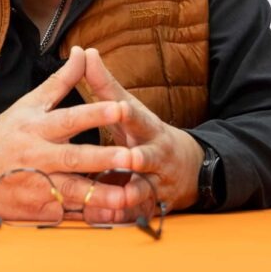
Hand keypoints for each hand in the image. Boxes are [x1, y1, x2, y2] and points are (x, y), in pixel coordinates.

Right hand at [0, 46, 140, 216]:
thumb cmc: (7, 133)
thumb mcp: (30, 104)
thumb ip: (61, 82)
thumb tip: (82, 52)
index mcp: (37, 128)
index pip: (69, 118)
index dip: (95, 114)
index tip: (120, 107)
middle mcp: (37, 156)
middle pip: (72, 158)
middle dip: (102, 158)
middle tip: (131, 156)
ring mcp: (36, 185)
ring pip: (70, 191)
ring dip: (98, 196)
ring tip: (124, 198)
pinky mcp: (36, 208)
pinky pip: (65, 213)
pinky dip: (86, 216)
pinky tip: (109, 218)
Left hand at [84, 48, 203, 211]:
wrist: (186, 165)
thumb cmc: (145, 131)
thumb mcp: (128, 106)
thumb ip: (104, 84)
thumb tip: (84, 51)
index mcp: (146, 127)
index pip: (136, 116)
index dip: (128, 113)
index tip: (120, 108)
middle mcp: (155, 153)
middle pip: (148, 155)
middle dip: (140, 159)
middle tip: (131, 159)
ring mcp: (158, 179)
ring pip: (145, 188)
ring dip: (133, 193)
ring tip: (121, 198)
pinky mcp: (154, 204)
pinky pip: (139, 212)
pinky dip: (125, 216)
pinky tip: (109, 220)